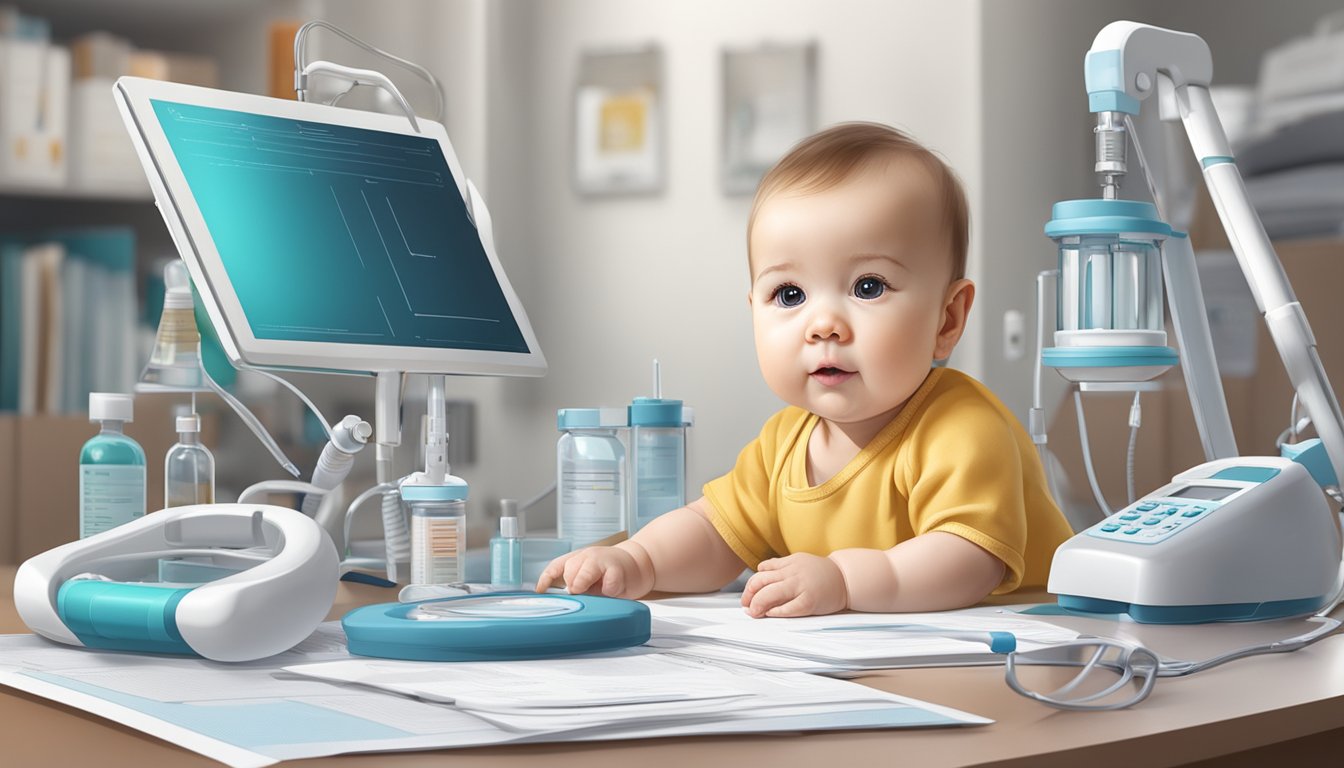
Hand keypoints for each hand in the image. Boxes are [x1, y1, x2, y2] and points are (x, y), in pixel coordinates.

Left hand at [534, 545, 652, 598]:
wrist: (638, 564)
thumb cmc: (611, 573)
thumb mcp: (590, 576)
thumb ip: (577, 584)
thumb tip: (566, 597)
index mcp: (578, 558)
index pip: (556, 566)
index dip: (546, 578)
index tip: (540, 591)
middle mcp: (588, 556)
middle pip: (569, 571)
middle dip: (573, 585)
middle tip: (584, 591)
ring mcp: (603, 561)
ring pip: (582, 576)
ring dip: (585, 586)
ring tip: (596, 591)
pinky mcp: (618, 571)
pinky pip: (606, 586)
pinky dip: (608, 592)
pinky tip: (613, 591)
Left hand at [741, 553, 847, 617]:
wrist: (847, 578)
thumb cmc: (822, 573)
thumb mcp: (800, 561)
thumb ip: (781, 565)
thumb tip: (760, 569)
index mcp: (790, 562)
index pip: (761, 572)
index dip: (750, 586)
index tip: (746, 597)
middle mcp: (793, 572)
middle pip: (761, 582)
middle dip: (749, 596)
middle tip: (746, 606)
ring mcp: (801, 587)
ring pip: (770, 594)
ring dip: (757, 605)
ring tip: (754, 613)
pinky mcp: (809, 602)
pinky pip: (787, 608)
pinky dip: (775, 612)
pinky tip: (770, 614)